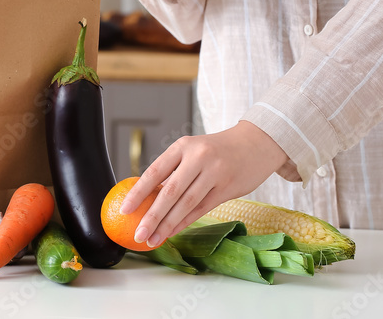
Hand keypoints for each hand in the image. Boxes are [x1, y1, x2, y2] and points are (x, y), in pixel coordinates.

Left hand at [120, 121, 294, 248]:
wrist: (257, 142)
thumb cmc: (218, 149)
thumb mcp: (194, 150)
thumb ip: (174, 171)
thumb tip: (147, 197)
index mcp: (183, 146)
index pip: (155, 171)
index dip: (138, 192)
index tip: (125, 209)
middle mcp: (198, 158)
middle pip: (170, 192)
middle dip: (152, 216)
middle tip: (138, 233)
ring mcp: (214, 173)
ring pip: (186, 204)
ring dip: (168, 225)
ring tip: (153, 239)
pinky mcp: (228, 188)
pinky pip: (202, 209)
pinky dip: (185, 222)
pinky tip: (172, 232)